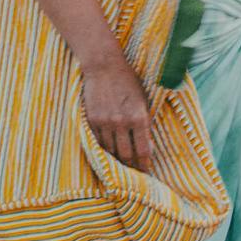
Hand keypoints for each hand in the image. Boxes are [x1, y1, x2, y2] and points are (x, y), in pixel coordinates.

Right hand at [77, 53, 159, 171]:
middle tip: (134, 174)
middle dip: (132, 167)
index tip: (146, 172)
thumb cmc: (128, 81)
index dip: (145, 165)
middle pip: (127, 155)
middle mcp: (122, 122)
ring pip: (111, 151)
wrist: (104, 65)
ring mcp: (105, 122)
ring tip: (121, 167)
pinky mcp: (92, 120)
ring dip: (117, 161)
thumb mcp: (143, 100)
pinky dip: (103, 150)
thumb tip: (148, 147)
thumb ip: (145, 123)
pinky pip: (98, 142)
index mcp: (139, 117)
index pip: (143, 151)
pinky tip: (107, 154)